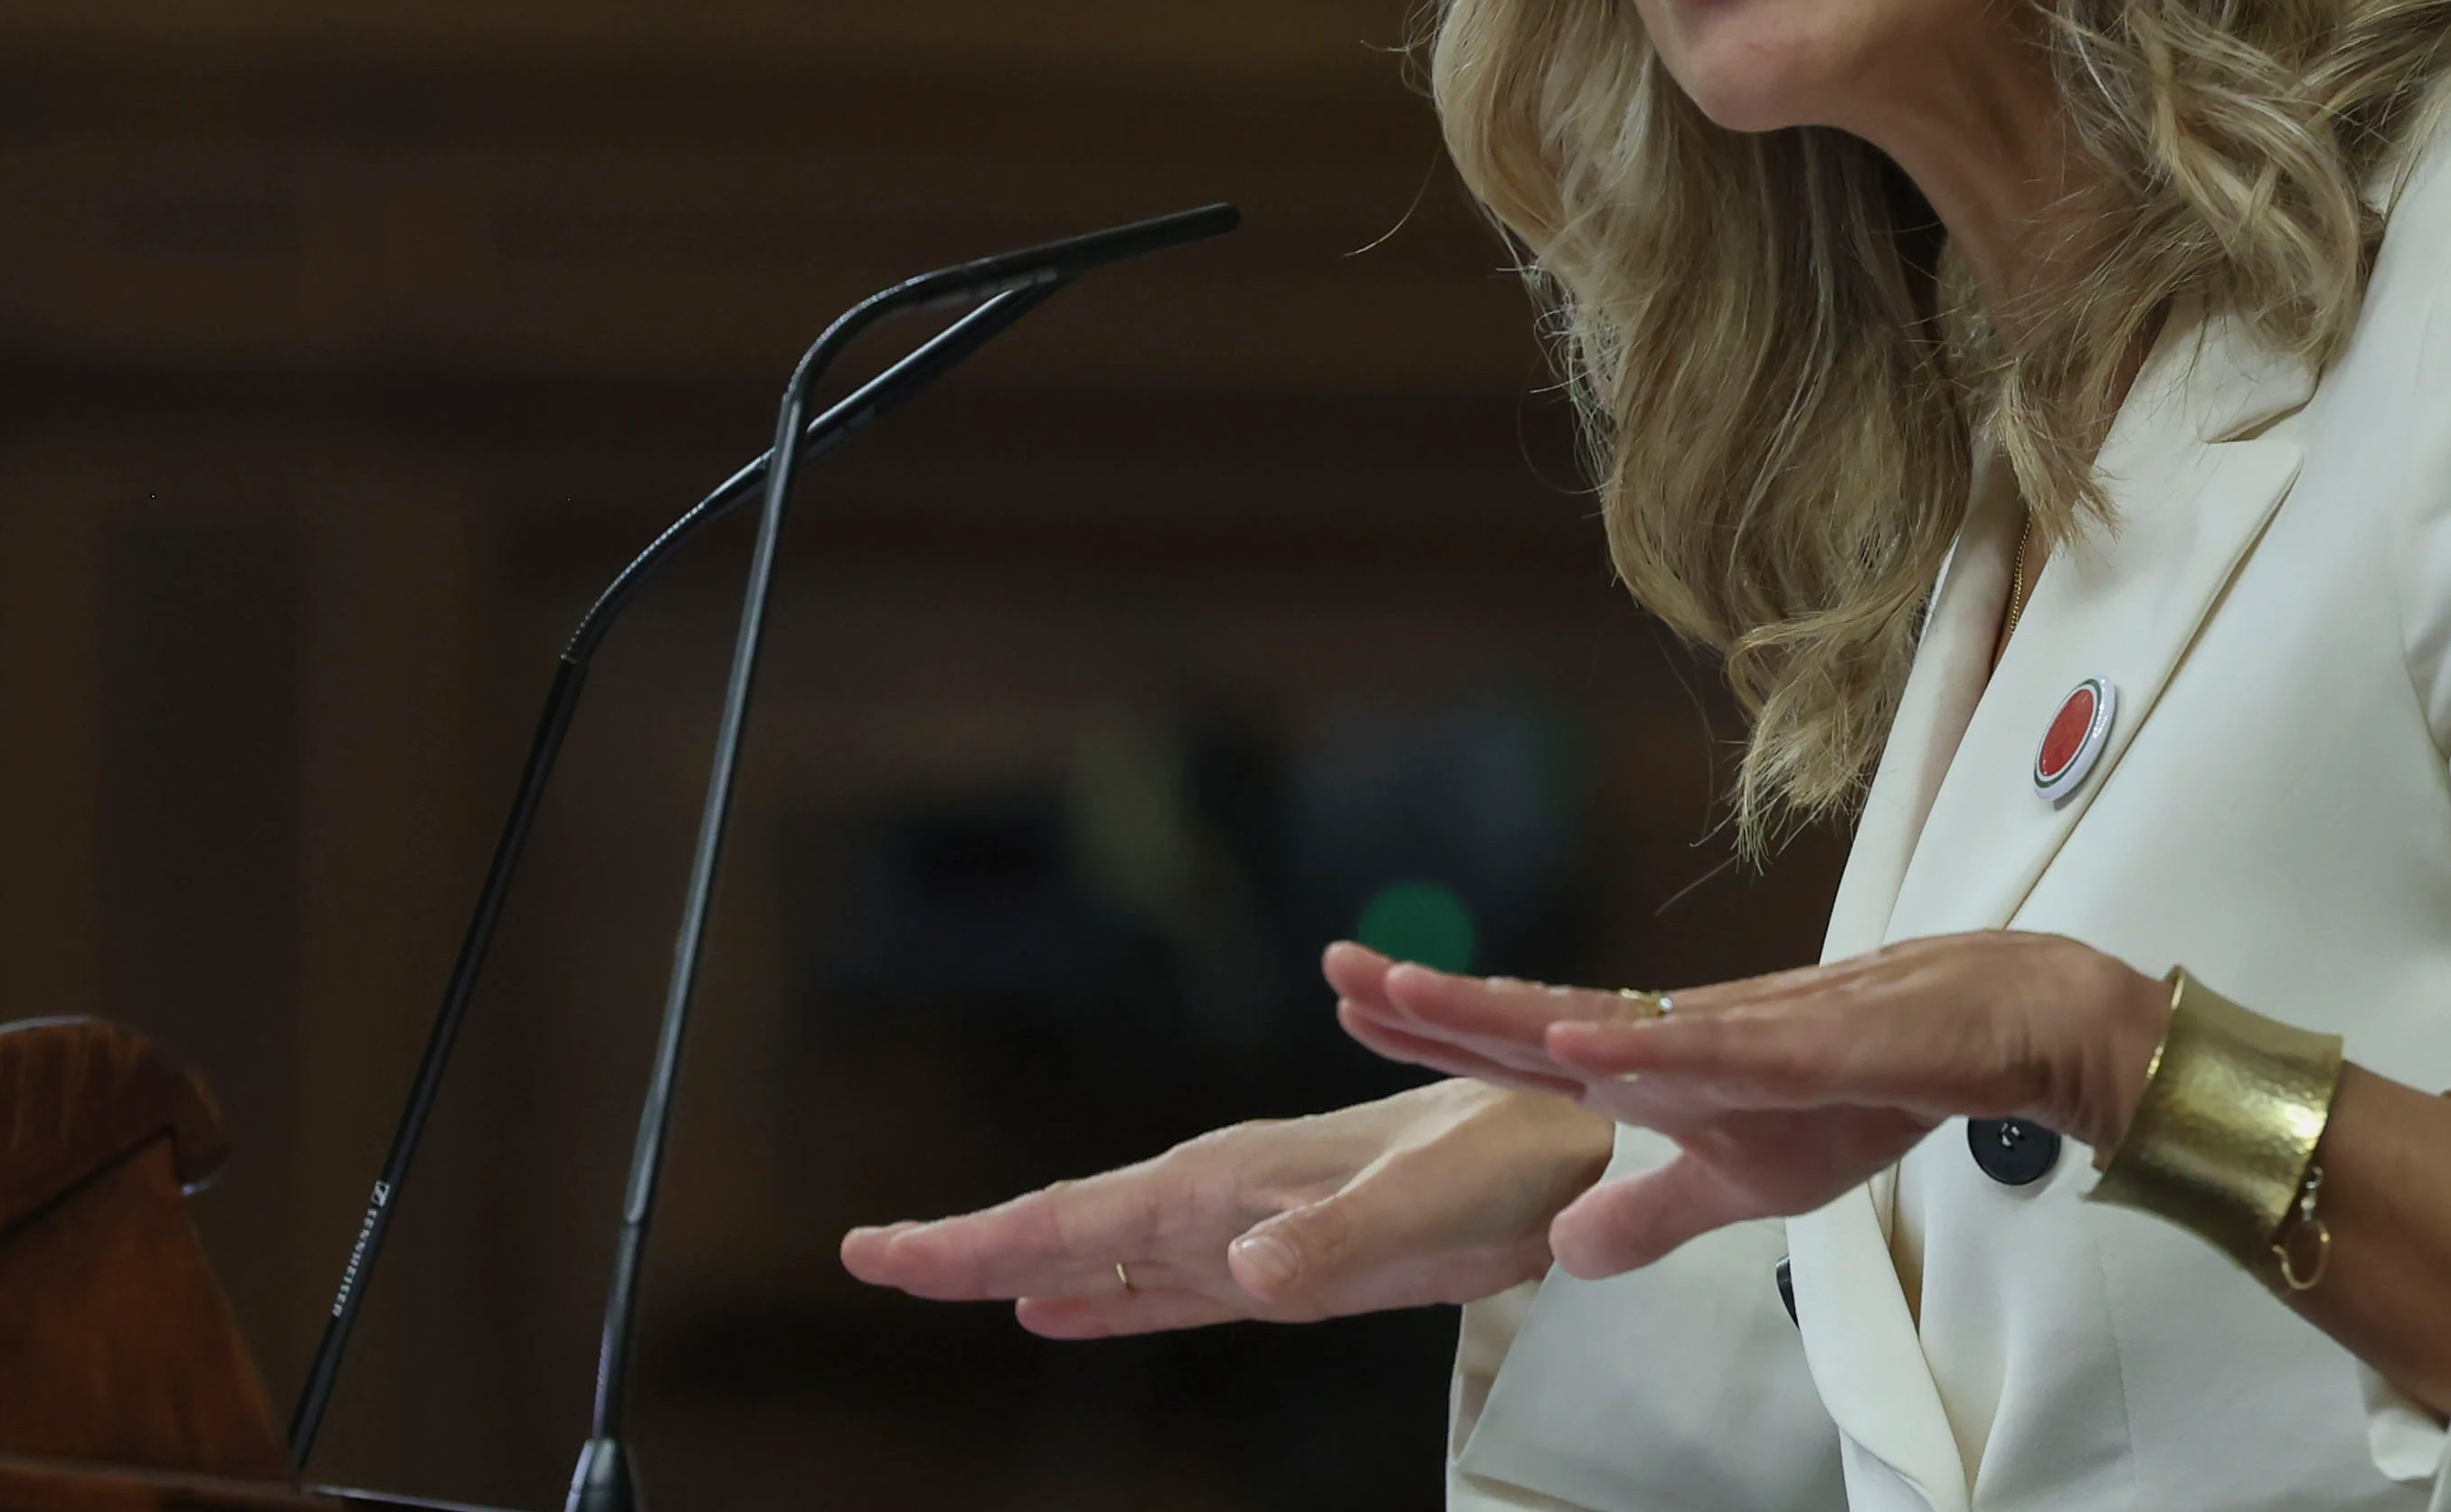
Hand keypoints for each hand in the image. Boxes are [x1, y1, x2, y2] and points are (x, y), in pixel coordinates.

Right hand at [839, 1073, 1612, 1335]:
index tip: (880, 1252)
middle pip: (1069, 1227)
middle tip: (868, 1258)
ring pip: (1107, 1253)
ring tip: (939, 1280)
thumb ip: (1334, 1241)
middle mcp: (1227, 1197)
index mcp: (1235, 1180)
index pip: (1078, 1216)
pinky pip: (1170, 1284)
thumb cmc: (1516, 1163)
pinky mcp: (1291, 1260)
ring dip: (1025, 1269)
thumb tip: (1239, 1273)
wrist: (1582, 1138)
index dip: (978, 1242)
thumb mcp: (1428, 1206)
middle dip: (968, 1247)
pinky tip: (1062, 1312)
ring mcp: (1253, 1226)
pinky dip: (1107, 1298)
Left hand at [1328, 932, 2169, 1281]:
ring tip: (1418, 996)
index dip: (1437, 1034)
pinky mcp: (1807, 1045)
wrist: (1995, 1024)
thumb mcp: (1747, 1180)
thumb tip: (1558, 1255)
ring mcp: (1739, 1035)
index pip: (1526, 1054)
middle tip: (1340, 969)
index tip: (1348, 1002)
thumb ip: (1650, 1212)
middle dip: (1435, 1003)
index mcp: (1660, 1072)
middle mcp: (1680, 1040)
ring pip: (1605, 1023)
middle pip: (1538, 1022)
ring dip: (1511, 1012)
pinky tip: (1582, 1042)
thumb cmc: (1872, 1083)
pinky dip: (1644, 1048)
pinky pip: (1714, 1051)